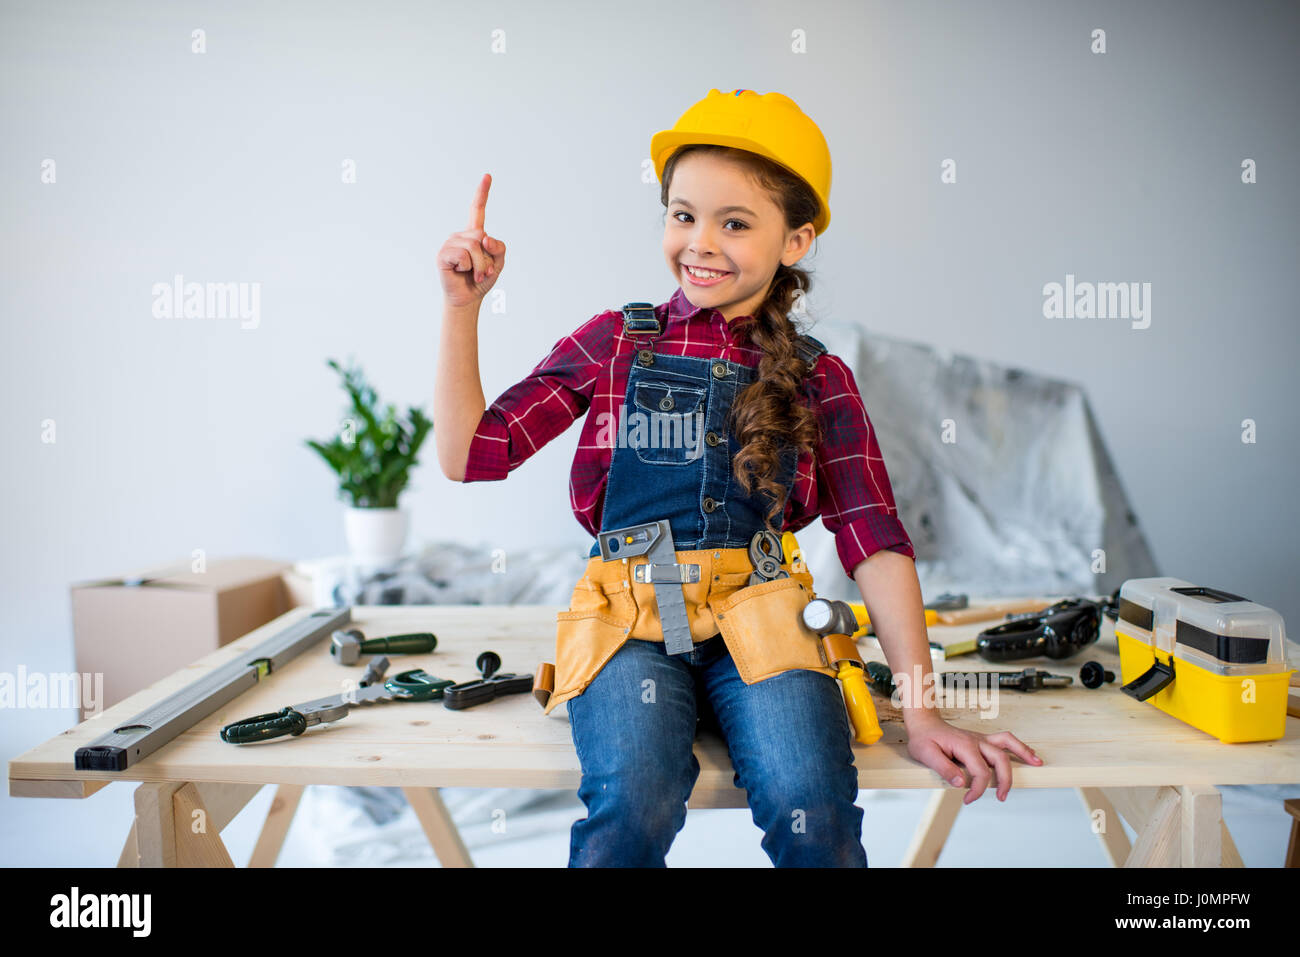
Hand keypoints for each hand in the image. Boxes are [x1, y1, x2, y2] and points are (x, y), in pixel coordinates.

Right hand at [438, 173, 506, 307]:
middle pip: (481, 236)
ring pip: (474, 247)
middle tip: (483, 271)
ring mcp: (450, 243)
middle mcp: (460, 236)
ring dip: (479, 266)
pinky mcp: (443, 255)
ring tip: (474, 275)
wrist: (468, 298)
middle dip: (486, 258)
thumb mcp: (498, 263)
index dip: (482, 193)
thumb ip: (498, 247)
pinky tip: (460, 272)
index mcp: (473, 234)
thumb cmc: (481, 279)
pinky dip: (467, 268)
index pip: (477, 210)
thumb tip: (484, 238)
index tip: (487, 176)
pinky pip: (463, 256)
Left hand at [903, 712, 1042, 802]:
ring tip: (1038, 764)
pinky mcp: (982, 740)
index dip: (976, 789)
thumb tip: (960, 783)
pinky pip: (1005, 741)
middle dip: (1005, 779)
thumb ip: (943, 768)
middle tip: (1001, 797)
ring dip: (1024, 753)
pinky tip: (1029, 754)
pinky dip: (1018, 746)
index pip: (979, 771)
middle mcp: (976, 740)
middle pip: (1000, 758)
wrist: (923, 724)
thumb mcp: (926, 754)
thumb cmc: (924, 738)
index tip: (968, 800)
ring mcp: (981, 739)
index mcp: (964, 745)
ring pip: (1007, 744)